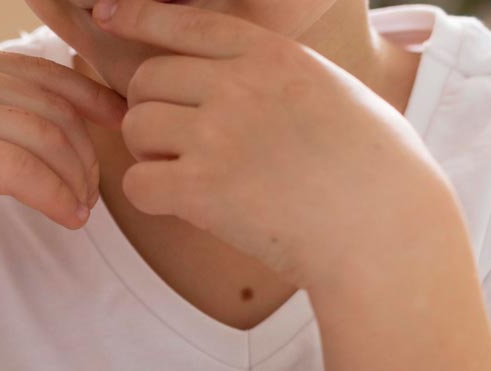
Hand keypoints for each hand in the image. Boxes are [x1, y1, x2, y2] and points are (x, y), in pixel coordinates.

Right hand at [0, 46, 127, 232]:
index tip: (113, 121)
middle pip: (52, 105)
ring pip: (45, 136)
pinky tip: (65, 216)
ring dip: (74, 178)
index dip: (87, 95)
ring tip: (82, 212)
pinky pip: (23, 168)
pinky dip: (53, 194)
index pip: (39, 72)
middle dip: (86, 147)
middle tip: (97, 187)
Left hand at [100, 0, 451, 287]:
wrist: (383, 229)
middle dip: (150, 108)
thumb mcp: (331, 89)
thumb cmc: (371, 168)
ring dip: (147, 151)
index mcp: (273, 55)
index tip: (108, 14)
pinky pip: (137, 182)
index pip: (188, 24)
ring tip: (188, 172)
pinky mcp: (201, 190)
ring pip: (134, 126)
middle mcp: (240, 86)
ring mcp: (218, 135)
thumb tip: (238, 72)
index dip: (141, 17)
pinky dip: (151, 195)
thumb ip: (277, 74)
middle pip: (147, 79)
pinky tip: (184, 204)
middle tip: (178, 142)